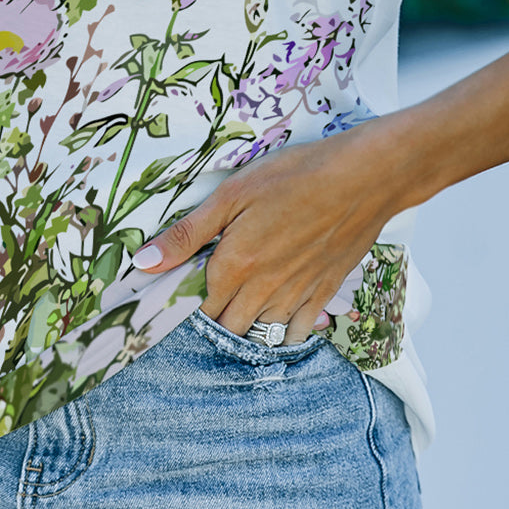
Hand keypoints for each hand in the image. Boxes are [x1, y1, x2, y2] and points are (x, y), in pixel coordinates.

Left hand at [130, 118, 411, 344]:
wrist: (366, 177)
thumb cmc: (298, 175)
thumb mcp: (233, 194)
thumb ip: (187, 233)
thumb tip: (142, 263)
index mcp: (234, 266)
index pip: (197, 307)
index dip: (184, 302)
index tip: (180, 292)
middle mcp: (263, 290)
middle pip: (227, 326)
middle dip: (213, 316)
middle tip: (210, 295)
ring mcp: (296, 295)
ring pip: (260, 332)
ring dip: (246, 324)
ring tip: (240, 305)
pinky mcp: (324, 292)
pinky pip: (295, 332)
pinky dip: (281, 332)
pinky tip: (275, 319)